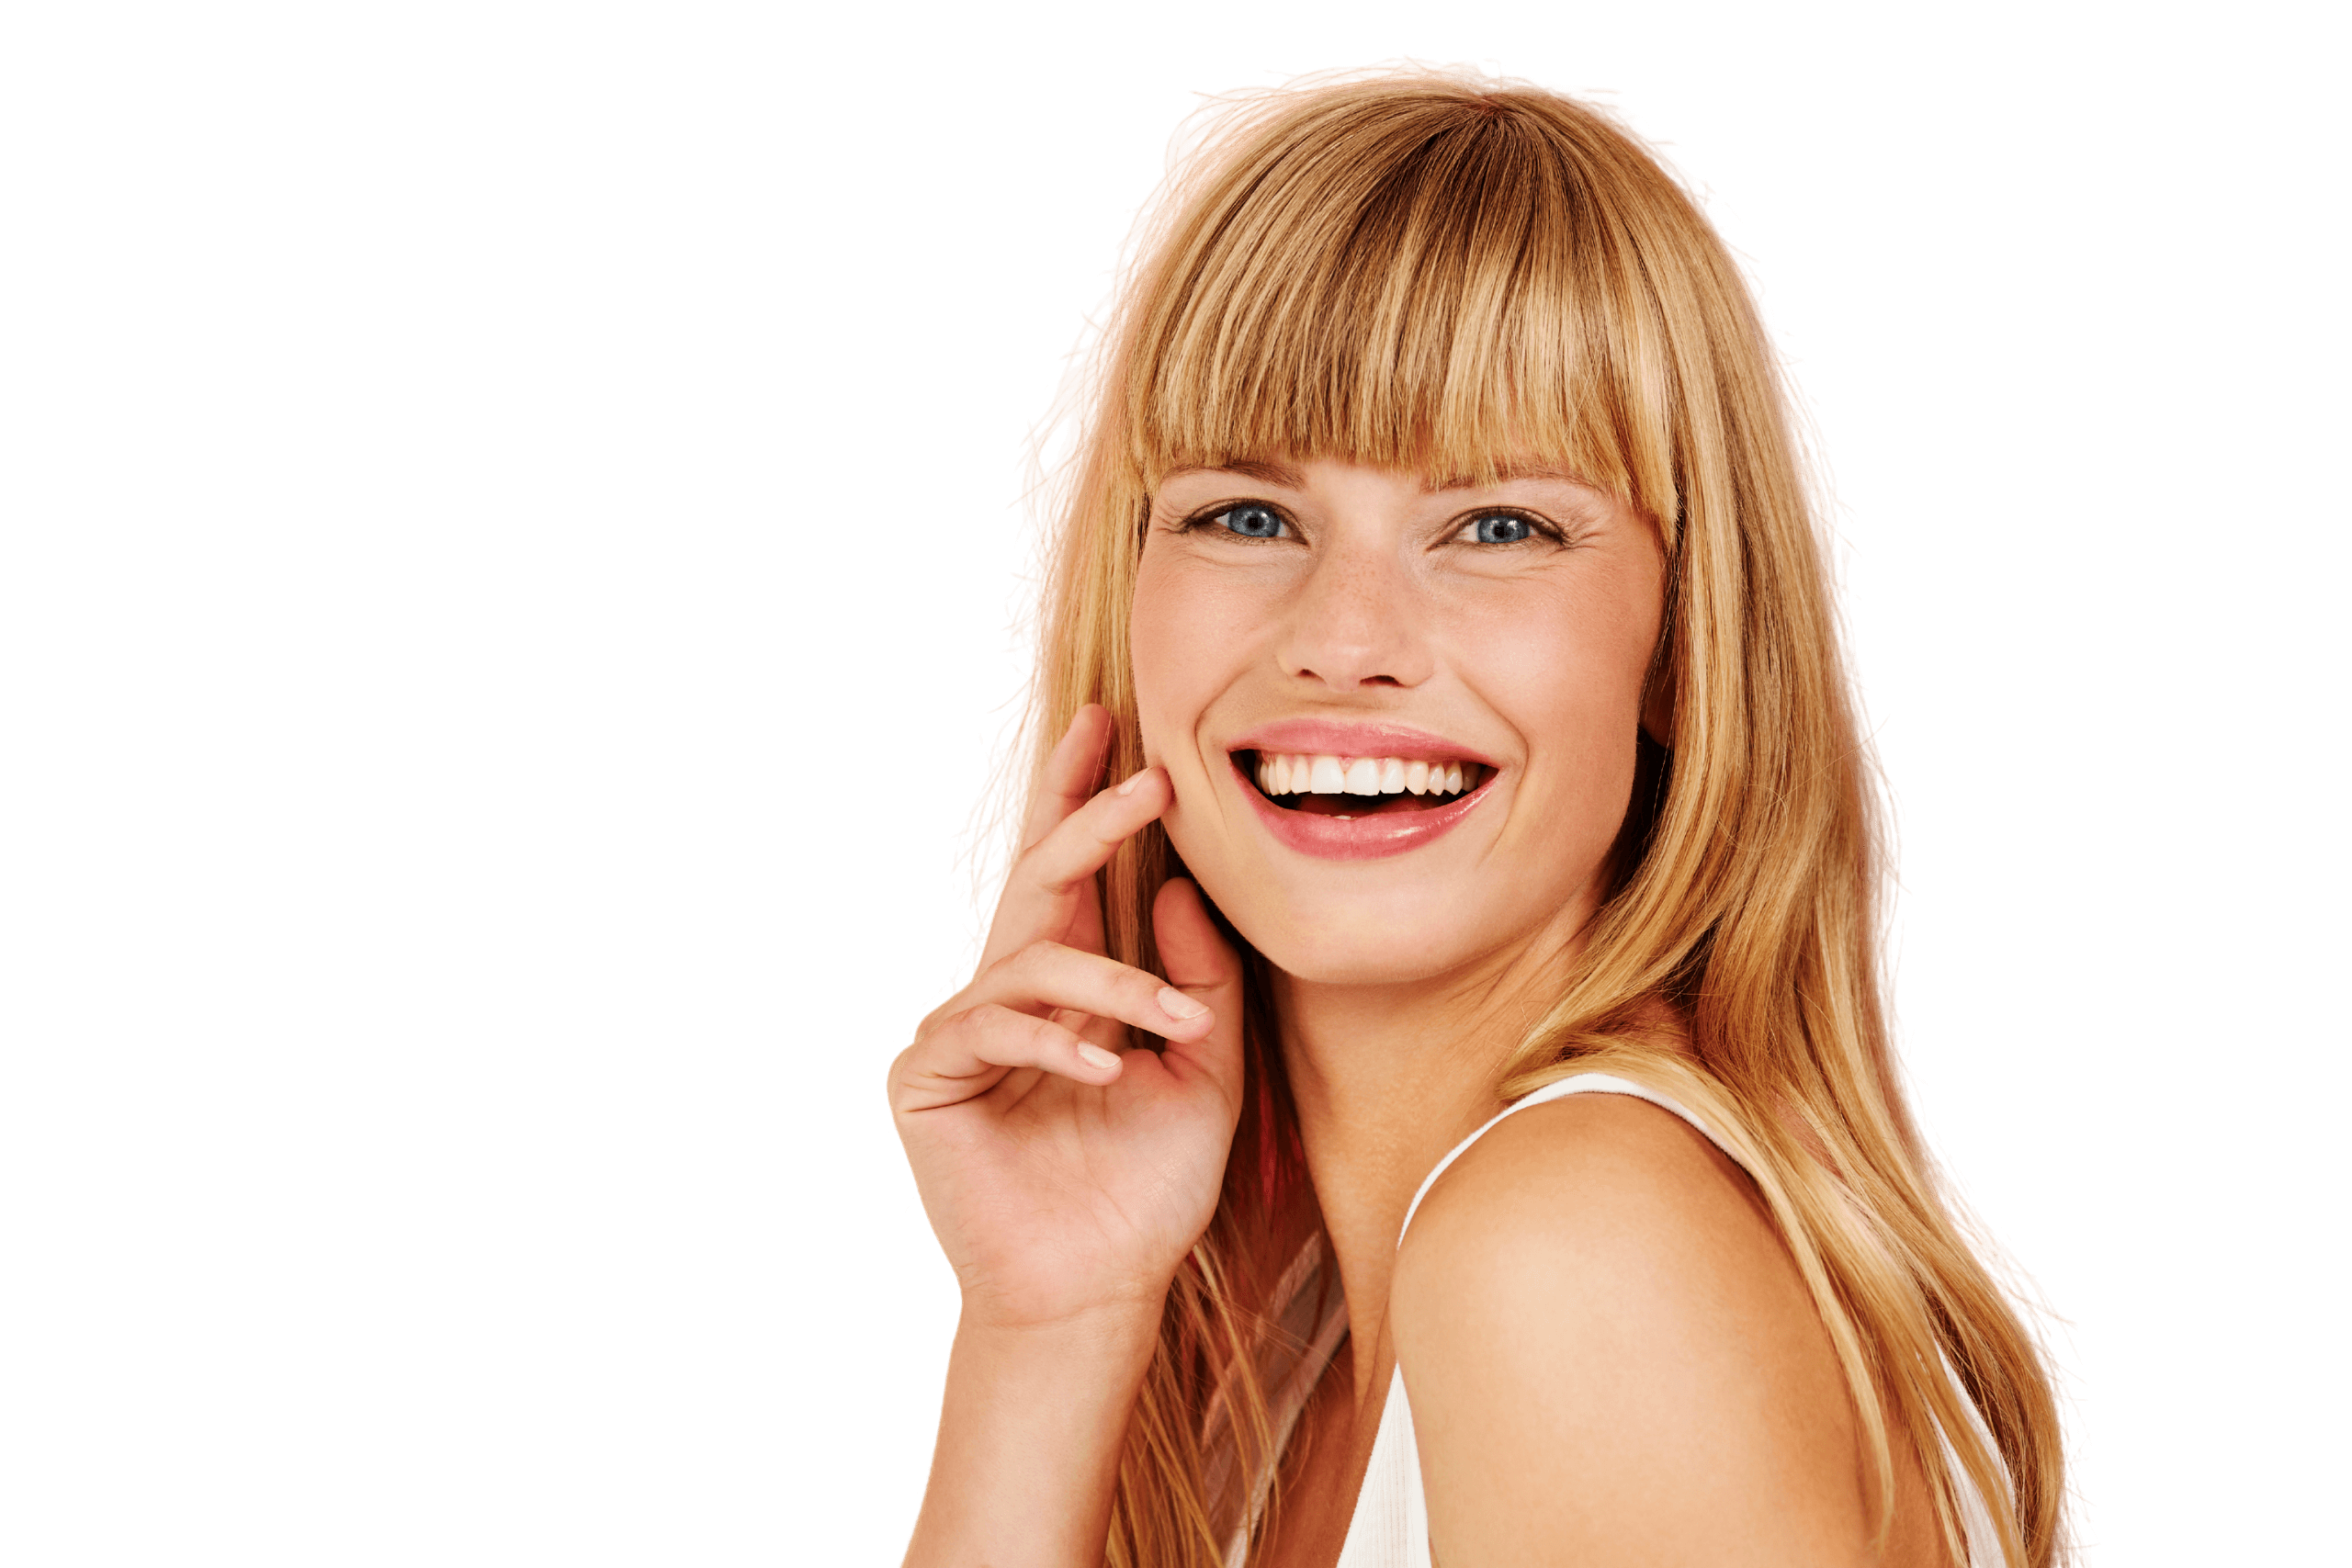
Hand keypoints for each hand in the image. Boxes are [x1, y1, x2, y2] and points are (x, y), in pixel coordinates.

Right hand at [888, 706, 1247, 1330]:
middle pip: (1041, 881)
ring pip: (1032, 959)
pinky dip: (1054, 1043)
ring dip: (1113, 983)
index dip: (1083, 799)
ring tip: (1173, 1029)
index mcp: (1073, 986)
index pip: (1074, 873)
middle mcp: (1015, 995)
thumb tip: (1181, 888)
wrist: (1099, 1289)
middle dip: (1091, 822)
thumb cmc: (1148, 1190)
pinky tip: (1103, 1073)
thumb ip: (1199, 980)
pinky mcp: (925, 1078)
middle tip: (1148, 781)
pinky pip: (988, 1026)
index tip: (1110, 726)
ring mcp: (966, 1033)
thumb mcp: (1208, 1074)